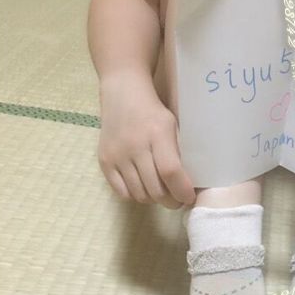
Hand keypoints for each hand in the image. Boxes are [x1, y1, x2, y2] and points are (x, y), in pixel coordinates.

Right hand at [96, 70, 195, 207]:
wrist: (123, 94)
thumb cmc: (154, 112)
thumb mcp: (174, 127)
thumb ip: (179, 154)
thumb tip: (190, 184)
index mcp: (158, 134)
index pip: (170, 172)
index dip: (182, 191)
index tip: (189, 197)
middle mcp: (135, 146)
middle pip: (155, 189)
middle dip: (171, 201)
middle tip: (177, 199)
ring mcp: (117, 155)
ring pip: (139, 194)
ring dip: (154, 200)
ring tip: (161, 193)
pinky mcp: (104, 160)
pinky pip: (121, 191)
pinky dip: (135, 195)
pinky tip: (143, 187)